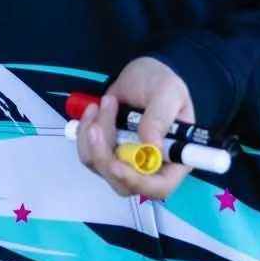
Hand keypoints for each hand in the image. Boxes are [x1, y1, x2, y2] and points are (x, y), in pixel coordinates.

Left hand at [74, 57, 193, 202]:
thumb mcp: (168, 91)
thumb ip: (161, 117)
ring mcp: (125, 162)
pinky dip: (84, 133)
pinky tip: (93, 110)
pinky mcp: (106, 153)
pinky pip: (88, 155)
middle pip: (124, 184)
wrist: (138, 74)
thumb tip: (151, 146)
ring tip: (104, 103)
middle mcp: (150, 167)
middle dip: (105, 157)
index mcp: (175, 158)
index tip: (116, 164)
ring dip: (94, 138)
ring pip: (101, 168)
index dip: (138, 182)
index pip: (160, 186)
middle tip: (97, 127)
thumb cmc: (160, 82)